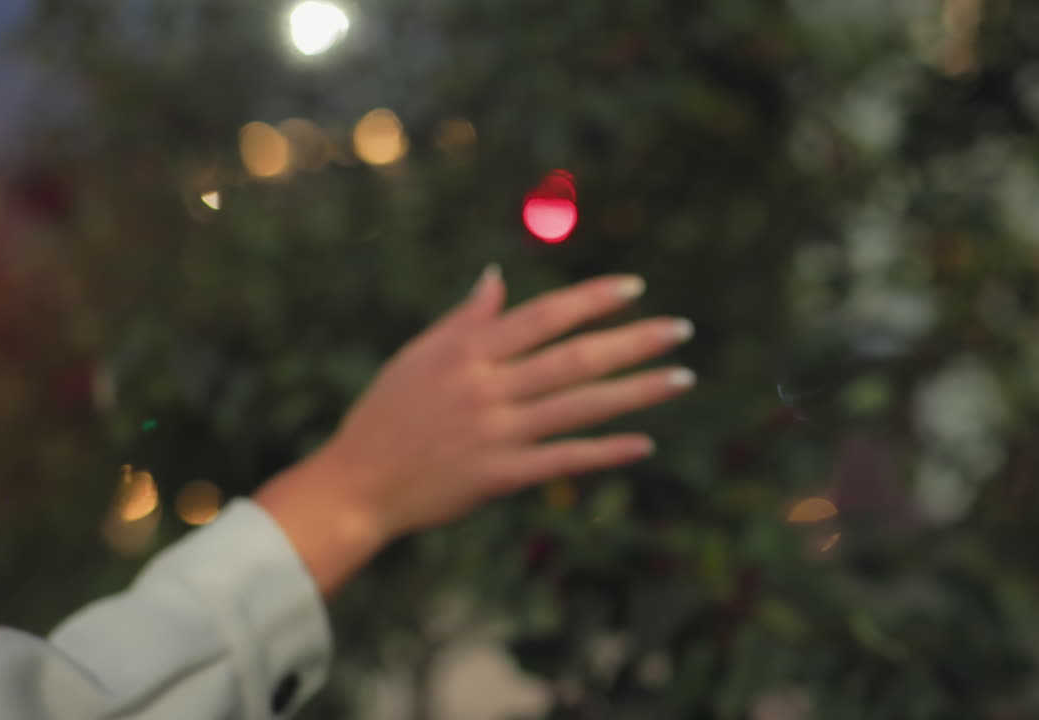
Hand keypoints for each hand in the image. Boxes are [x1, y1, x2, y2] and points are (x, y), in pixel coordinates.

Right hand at [256, 265, 694, 595]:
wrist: (356, 485)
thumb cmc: (386, 414)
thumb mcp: (418, 356)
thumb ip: (465, 319)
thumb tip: (496, 276)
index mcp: (467, 352)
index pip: (543, 317)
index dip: (591, 300)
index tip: (635, 287)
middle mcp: (486, 388)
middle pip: (573, 358)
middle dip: (633, 341)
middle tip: (682, 329)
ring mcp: (495, 433)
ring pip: (578, 407)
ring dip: (636, 392)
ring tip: (682, 378)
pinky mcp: (499, 476)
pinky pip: (562, 461)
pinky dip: (603, 452)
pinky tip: (642, 444)